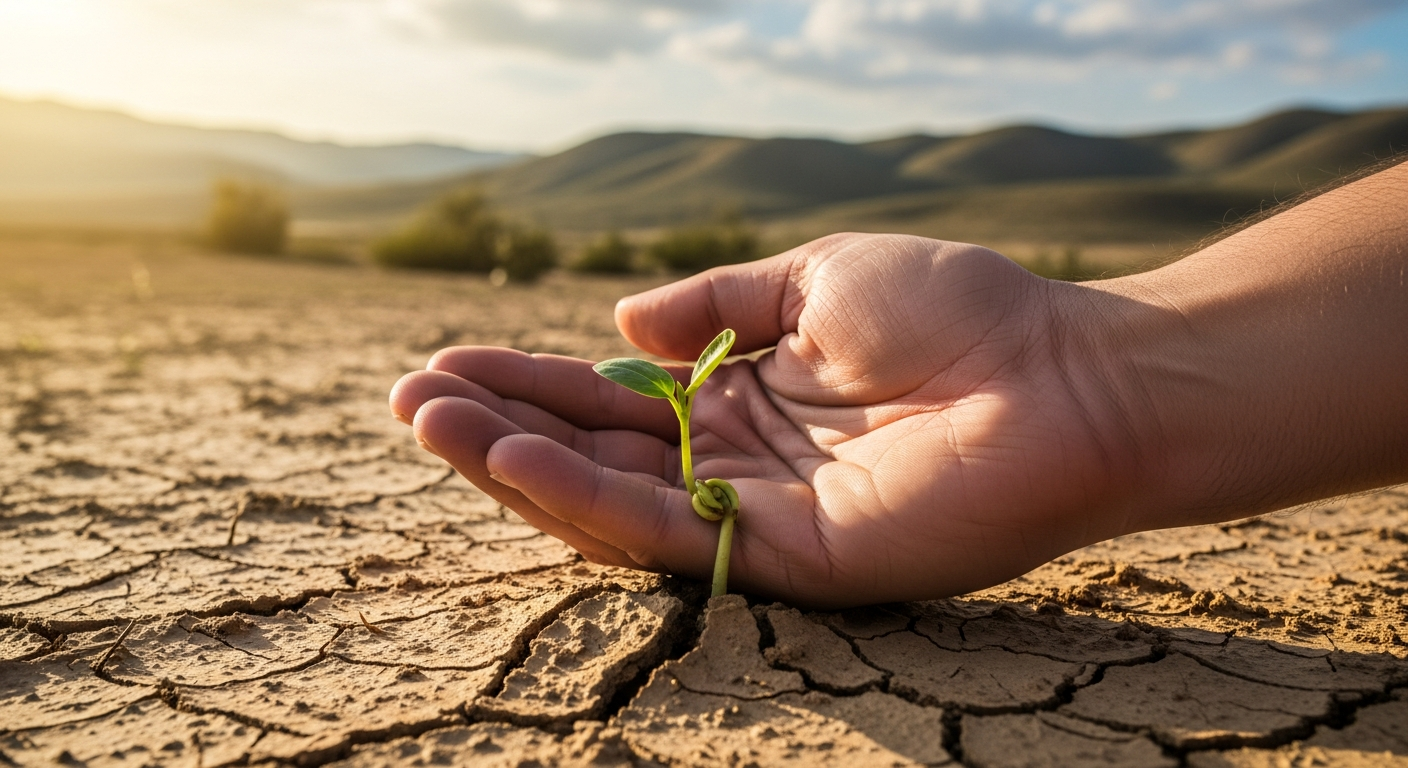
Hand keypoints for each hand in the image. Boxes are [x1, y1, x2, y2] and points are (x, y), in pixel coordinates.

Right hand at [390, 234, 1142, 605]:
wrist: (1069, 373)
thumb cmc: (962, 313)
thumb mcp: (816, 278)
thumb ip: (716, 300)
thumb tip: (616, 328)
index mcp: (745, 402)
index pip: (614, 404)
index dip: (530, 385)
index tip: (447, 363)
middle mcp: (741, 467)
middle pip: (596, 457)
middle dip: (499, 429)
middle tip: (407, 399)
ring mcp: (760, 519)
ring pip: (612, 502)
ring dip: (513, 466)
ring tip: (429, 424)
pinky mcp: (791, 559)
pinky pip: (669, 534)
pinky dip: (584, 500)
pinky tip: (510, 460)